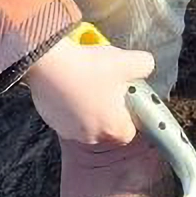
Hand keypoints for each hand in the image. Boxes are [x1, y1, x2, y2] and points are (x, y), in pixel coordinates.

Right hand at [24, 32, 154, 144]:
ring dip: (88, 105)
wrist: (49, 63)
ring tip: (88, 80)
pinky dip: (70, 101)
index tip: (129, 101)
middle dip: (108, 109)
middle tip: (108, 87)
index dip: (130, 116)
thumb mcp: (128, 61)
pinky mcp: (50, 120)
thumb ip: (144, 66)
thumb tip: (146, 66)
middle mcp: (90, 135)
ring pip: (85, 120)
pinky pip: (66, 114)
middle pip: (106, 127)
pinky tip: (72, 81)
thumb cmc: (89, 68)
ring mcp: (68, 130)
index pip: (128, 132)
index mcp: (112, 128)